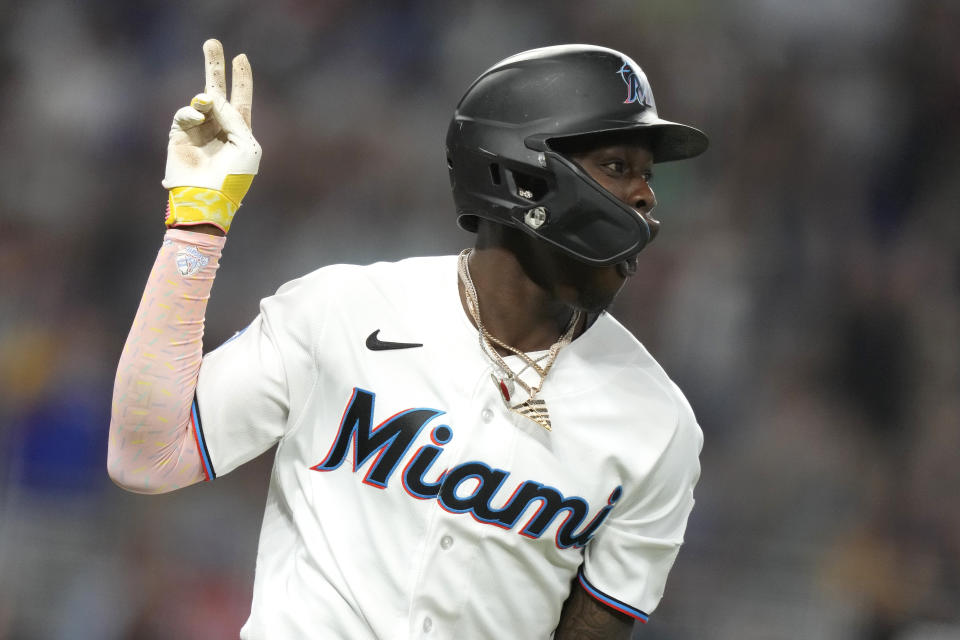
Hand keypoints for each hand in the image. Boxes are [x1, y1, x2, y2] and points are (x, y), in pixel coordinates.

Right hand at [162, 39, 260, 232]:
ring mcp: (199, 130)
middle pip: (218, 91)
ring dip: (206, 96)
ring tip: (208, 105)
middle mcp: (219, 128)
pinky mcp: (180, 134)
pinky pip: (186, 113)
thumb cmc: (233, 177)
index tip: (241, 57)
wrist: (207, 197)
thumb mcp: (246, 145)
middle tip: (212, 42)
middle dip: (215, 67)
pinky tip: (198, 118)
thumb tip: (212, 98)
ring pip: (200, 100)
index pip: (241, 100)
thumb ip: (234, 117)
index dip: (242, 79)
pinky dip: (192, 112)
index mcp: (239, 133)